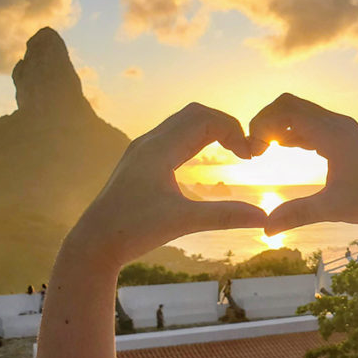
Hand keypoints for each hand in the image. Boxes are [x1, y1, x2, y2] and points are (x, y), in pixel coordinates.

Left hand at [65, 102, 266, 269]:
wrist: (93, 243)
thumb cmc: (133, 231)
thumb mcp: (183, 222)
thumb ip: (225, 216)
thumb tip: (264, 218)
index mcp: (159, 149)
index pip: (204, 119)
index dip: (233, 130)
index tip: (250, 157)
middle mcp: (149, 142)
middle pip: (195, 114)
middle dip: (225, 126)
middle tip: (245, 151)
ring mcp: (142, 150)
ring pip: (183, 124)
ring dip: (211, 131)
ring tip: (233, 153)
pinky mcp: (140, 162)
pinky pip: (174, 137)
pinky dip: (196, 140)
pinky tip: (205, 161)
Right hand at [249, 93, 357, 234]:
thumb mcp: (332, 209)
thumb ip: (297, 214)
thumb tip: (265, 230)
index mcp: (332, 133)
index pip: (285, 111)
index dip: (261, 126)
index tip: (254, 153)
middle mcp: (337, 123)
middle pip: (289, 104)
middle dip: (266, 122)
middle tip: (255, 149)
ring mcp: (343, 127)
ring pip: (301, 112)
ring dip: (280, 126)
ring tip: (264, 152)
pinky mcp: (346, 135)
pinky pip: (313, 123)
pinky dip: (295, 131)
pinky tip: (285, 148)